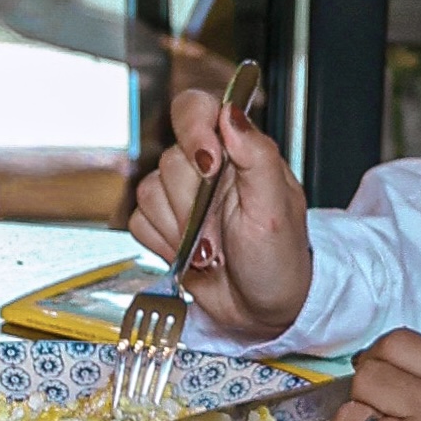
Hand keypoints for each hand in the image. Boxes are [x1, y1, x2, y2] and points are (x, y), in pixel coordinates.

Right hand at [125, 86, 312, 340]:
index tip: (208, 163)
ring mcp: (182, 198)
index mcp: (238, 151)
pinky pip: (139, 223)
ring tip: (213, 249)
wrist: (266, 311)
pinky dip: (164, 245)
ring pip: (149, 192)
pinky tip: (192, 256)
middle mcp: (207, 169)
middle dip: (194, 205)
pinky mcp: (163, 226)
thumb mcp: (277, 207)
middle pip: (170, 160)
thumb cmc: (281, 259)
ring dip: (181, 230)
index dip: (192, 130)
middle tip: (222, 230)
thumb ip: (256, 154)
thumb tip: (231, 112)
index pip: (196, 110)